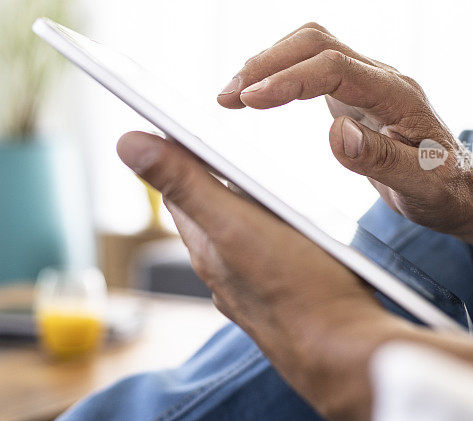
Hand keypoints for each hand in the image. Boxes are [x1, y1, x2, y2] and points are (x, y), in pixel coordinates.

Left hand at [117, 131, 409, 419]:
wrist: (346, 355)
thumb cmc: (298, 288)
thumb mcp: (236, 224)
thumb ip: (186, 183)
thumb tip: (126, 142)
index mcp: (206, 244)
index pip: (176, 188)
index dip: (173, 151)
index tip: (175, 118)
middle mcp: (222, 266)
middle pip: (205, 208)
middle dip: (208, 173)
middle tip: (221, 138)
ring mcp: (252, 282)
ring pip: (238, 229)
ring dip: (241, 201)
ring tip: (259, 174)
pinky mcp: (283, 292)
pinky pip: (267, 249)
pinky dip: (270, 228)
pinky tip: (293, 225)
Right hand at [217, 22, 472, 235]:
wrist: (462, 187)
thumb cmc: (446, 190)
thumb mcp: (422, 186)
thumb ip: (382, 160)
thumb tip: (337, 132)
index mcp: (397, 95)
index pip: (334, 68)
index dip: (288, 80)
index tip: (248, 101)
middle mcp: (380, 77)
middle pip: (317, 42)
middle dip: (267, 62)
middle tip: (227, 97)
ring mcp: (366, 79)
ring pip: (310, 46)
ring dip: (267, 63)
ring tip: (230, 96)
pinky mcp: (353, 89)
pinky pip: (310, 64)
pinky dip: (277, 72)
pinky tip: (255, 94)